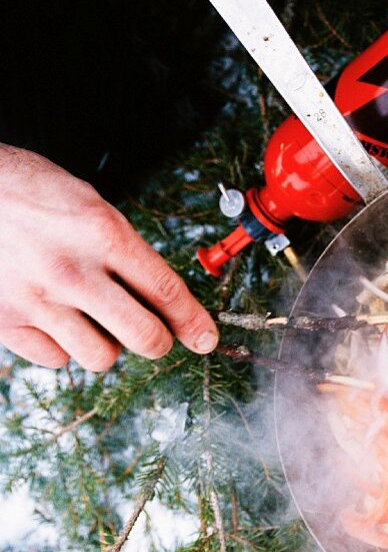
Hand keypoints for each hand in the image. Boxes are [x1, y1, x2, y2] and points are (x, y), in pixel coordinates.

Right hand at [0, 145, 217, 370]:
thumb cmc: (28, 191)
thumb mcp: (88, 203)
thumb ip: (124, 249)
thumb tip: (161, 298)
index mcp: (103, 233)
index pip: (166, 291)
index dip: (193, 322)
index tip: (204, 338)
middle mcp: (72, 270)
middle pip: (143, 336)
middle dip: (158, 341)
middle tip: (155, 334)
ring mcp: (37, 300)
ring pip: (102, 357)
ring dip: (106, 344)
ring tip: (92, 317)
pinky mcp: (6, 321)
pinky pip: (57, 360)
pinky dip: (62, 346)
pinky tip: (55, 318)